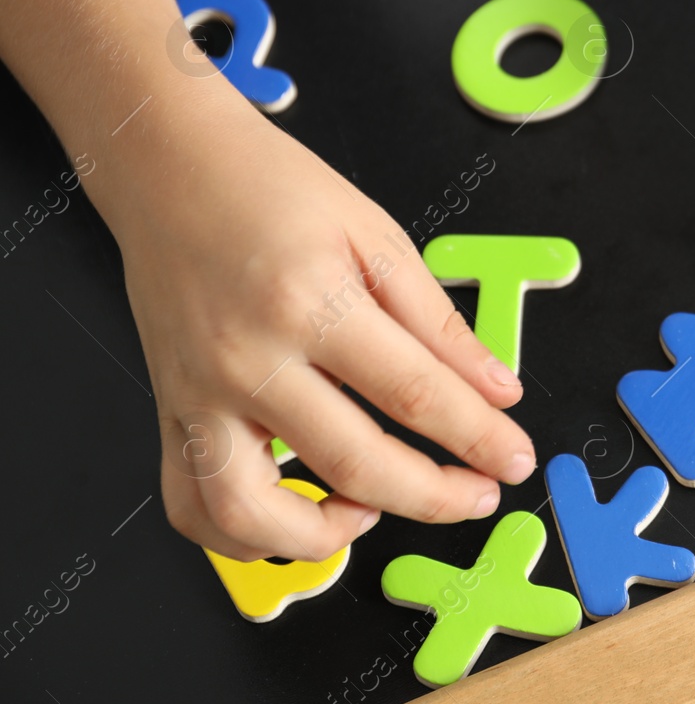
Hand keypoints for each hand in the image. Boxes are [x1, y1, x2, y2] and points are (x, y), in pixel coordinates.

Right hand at [110, 106, 534, 561]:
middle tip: (479, 495)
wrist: (169, 165)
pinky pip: (194, 507)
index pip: (416, 397)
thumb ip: (440, 325)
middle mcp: (246, 359)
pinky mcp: (168, 412)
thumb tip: (500, 391)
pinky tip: (301, 513)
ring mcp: (197, 394)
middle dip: (434, 496)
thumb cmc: (272, 190)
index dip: (479, 438)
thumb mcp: (377, 236)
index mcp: (309, 303)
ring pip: (252, 514)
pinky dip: (248, 536)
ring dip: (326, 538)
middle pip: (354, 465)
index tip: (516, 460)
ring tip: (374, 510)